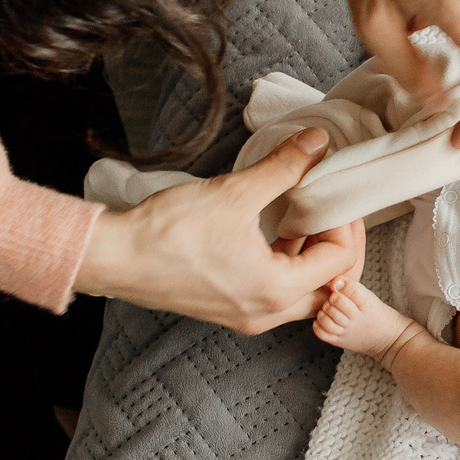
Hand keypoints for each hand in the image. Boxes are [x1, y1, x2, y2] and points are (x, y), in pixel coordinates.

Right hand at [73, 129, 365, 329]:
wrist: (115, 257)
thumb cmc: (170, 231)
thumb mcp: (236, 191)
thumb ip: (284, 167)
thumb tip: (317, 143)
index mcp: (276, 290)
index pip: (340, 262)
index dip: (344, 223)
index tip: (331, 194)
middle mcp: (267, 314)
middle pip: (330, 287)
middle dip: (337, 247)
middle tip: (329, 211)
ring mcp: (247, 316)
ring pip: (303, 294)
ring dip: (310, 257)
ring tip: (302, 216)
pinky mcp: (229, 310)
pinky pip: (275, 295)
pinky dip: (285, 266)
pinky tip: (274, 232)